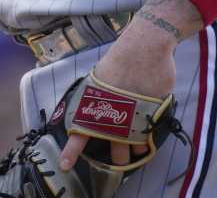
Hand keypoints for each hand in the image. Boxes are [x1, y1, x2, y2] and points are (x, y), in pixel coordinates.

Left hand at [58, 22, 176, 171]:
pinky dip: (145, 138)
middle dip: (111, 157)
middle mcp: (111, 108)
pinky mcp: (150, 109)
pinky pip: (146, 131)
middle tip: (111, 169)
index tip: (65, 165)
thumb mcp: (101, 77)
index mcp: (93, 99)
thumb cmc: (121, 60)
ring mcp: (132, 110)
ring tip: (130, 159)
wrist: (144, 46)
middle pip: (108, 140)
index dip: (72, 149)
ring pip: (128, 141)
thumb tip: (95, 110)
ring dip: (129, 150)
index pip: (79, 129)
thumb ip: (98, 97)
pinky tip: (144, 144)